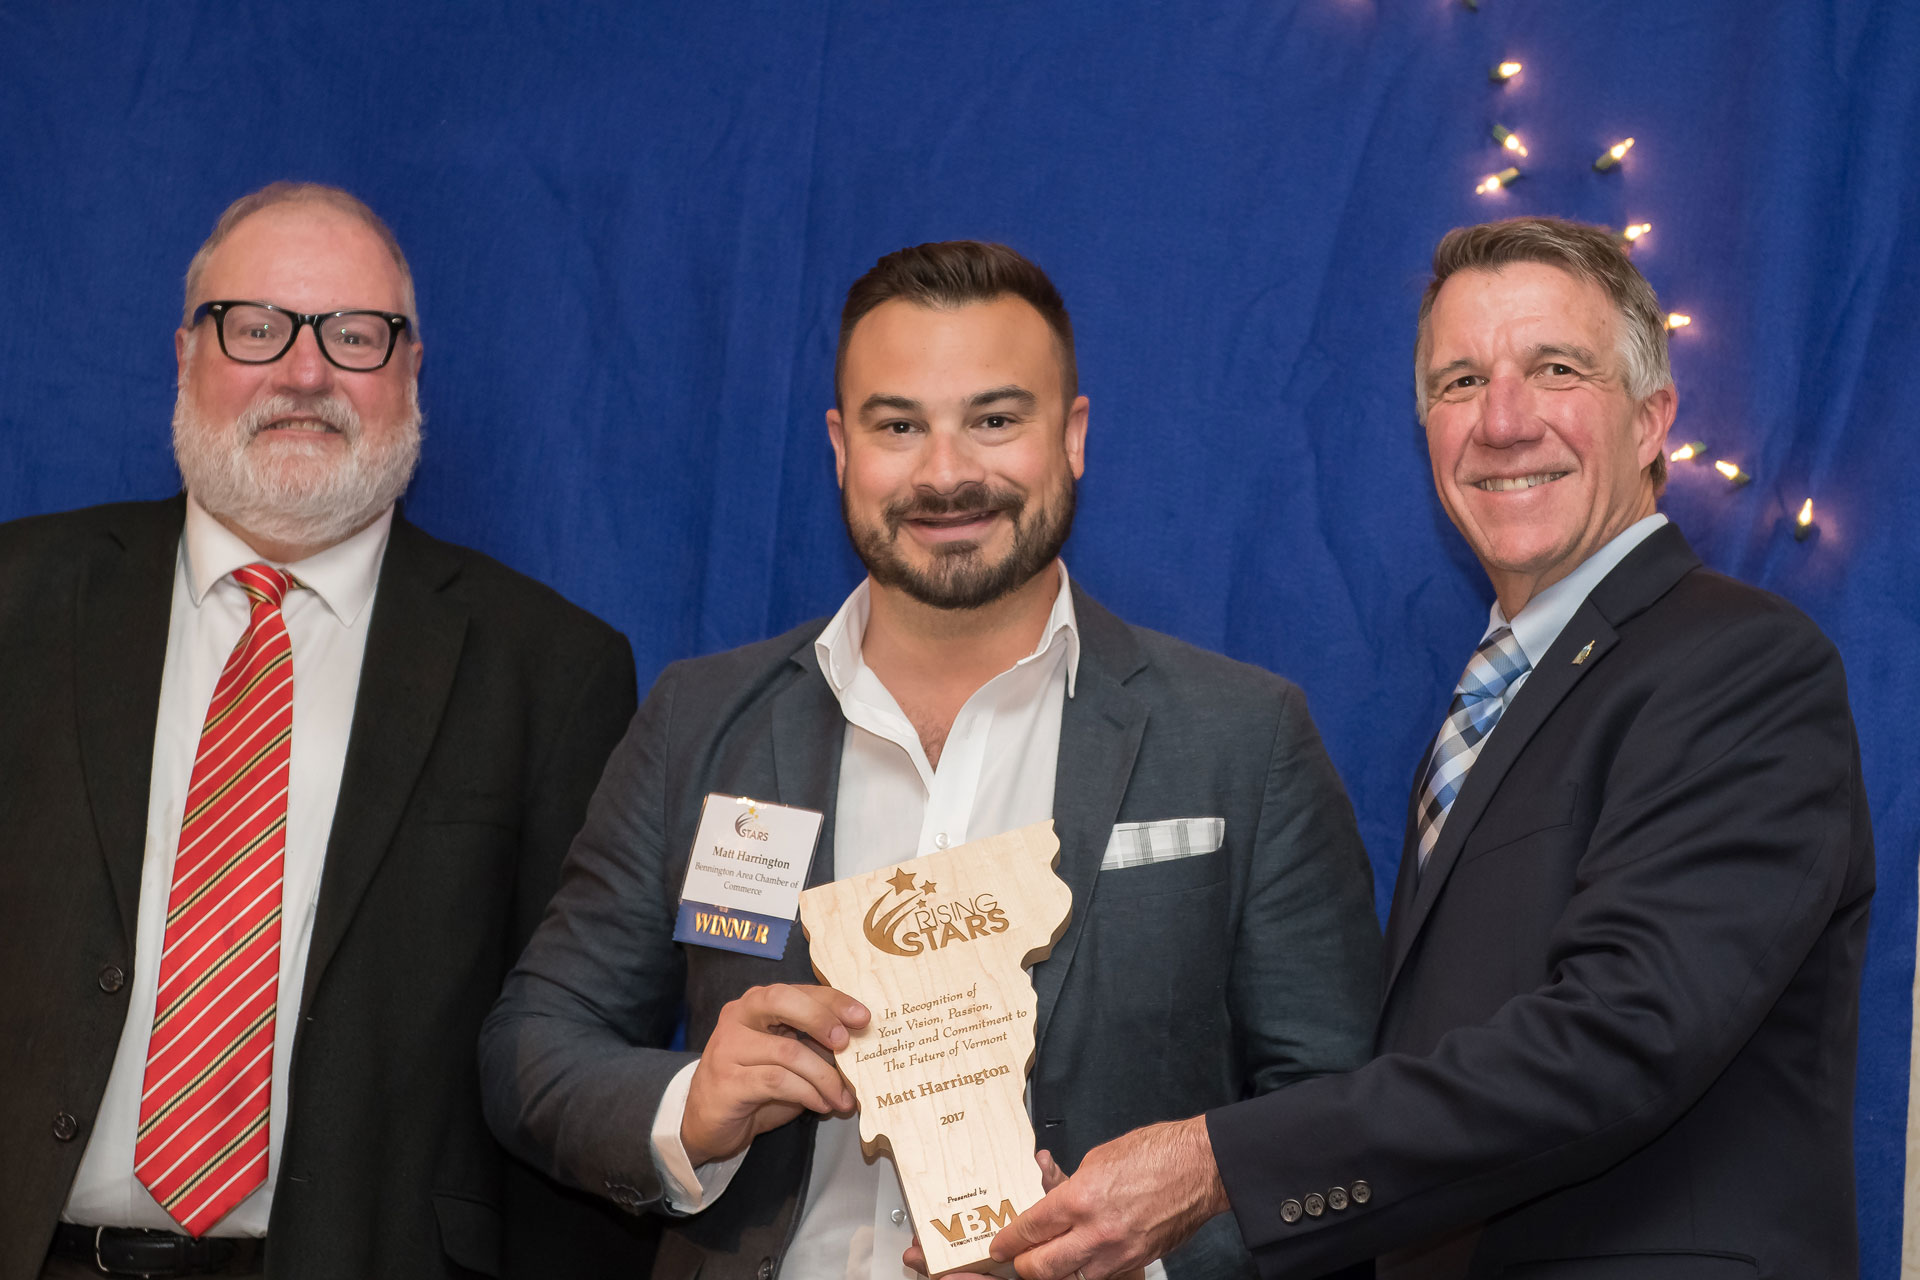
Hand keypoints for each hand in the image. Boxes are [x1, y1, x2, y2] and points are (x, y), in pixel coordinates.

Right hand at [681, 982, 868, 1165]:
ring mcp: (728, 1047)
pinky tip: (821, 1105)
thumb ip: (814, 1045)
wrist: (707, 1121)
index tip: (863, 1017)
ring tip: (842, 1097)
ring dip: (824, 1077)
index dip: (833, 1000)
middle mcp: (739, 1017)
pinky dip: (807, 1093)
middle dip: (821, 1019)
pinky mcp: (727, 1081)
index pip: (798, 990)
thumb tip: (861, 1045)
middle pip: (781, 1001)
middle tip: (846, 1044)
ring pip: (787, 1051)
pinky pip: (777, 1081)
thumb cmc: (755, 1085)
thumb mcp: (788, 1058)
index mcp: (757, 1004)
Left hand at [989, 1116, 1227, 1279]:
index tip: (998, 1245)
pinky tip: (1081, 1257)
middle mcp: (1095, 1233)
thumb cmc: (1154, 1153)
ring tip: (1049, 1257)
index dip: (1008, 1241)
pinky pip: (1099, 1275)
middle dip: (1024, 1266)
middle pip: (1041, 1268)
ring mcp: (1117, 1253)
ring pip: (1070, 1279)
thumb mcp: (1098, 1158)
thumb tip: (1050, 1193)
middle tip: (1017, 1257)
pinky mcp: (1136, 1261)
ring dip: (1056, 1270)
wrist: (1200, 1168)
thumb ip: (1069, 1183)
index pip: (1029, 1230)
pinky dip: (1085, 1270)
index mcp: (1079, 1200)